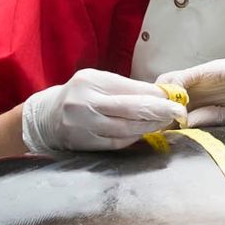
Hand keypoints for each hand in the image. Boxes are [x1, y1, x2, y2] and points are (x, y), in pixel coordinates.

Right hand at [21, 68, 186, 151]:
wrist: (46, 117)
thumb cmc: (79, 95)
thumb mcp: (98, 81)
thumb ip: (126, 87)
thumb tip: (161, 94)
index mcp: (91, 81)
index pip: (131, 89)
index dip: (156, 95)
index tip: (175, 98)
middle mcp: (85, 102)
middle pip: (130, 109)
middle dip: (159, 111)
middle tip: (178, 113)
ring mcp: (83, 125)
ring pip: (125, 129)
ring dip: (149, 127)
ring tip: (165, 123)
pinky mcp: (84, 143)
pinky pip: (116, 142)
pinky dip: (134, 138)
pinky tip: (145, 133)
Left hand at [155, 38, 224, 126]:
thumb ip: (210, 120)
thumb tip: (186, 126)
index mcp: (203, 102)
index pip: (172, 110)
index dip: (161, 122)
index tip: (156, 137)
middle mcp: (197, 90)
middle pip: (163, 99)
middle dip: (154, 113)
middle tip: (148, 129)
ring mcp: (199, 79)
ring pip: (165, 87)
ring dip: (159, 102)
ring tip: (158, 118)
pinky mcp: (204, 71)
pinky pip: (179, 78)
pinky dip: (171, 90)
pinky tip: (173, 105)